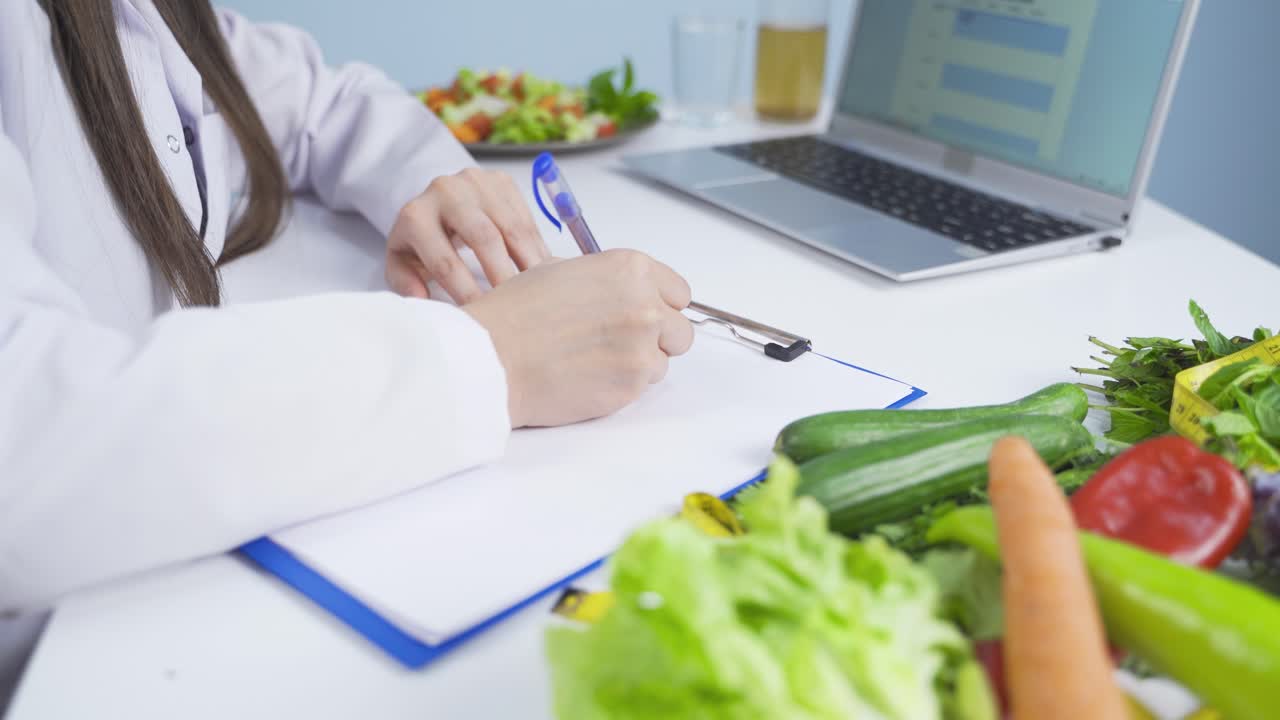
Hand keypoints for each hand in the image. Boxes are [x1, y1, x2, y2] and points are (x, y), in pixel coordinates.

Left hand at [386, 168, 550, 302]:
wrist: (436, 201)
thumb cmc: (421, 240)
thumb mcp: (402, 260)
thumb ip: (406, 282)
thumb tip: (421, 299)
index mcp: (415, 216)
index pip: (444, 260)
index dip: (466, 291)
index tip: (483, 315)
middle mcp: (446, 191)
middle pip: (483, 237)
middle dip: (503, 276)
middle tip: (517, 307)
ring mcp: (477, 182)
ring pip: (512, 227)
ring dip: (529, 264)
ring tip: (537, 293)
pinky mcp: (501, 181)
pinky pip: (526, 218)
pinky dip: (537, 248)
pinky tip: (543, 273)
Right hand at [464, 249, 694, 427]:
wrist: (493, 356)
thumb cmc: (517, 314)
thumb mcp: (564, 271)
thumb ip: (609, 281)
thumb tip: (626, 293)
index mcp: (630, 269)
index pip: (679, 293)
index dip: (662, 306)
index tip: (646, 315)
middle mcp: (645, 304)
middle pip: (681, 330)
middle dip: (658, 339)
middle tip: (620, 344)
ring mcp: (643, 346)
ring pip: (664, 361)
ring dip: (639, 364)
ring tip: (595, 360)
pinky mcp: (633, 384)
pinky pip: (644, 387)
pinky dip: (622, 385)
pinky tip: (589, 375)